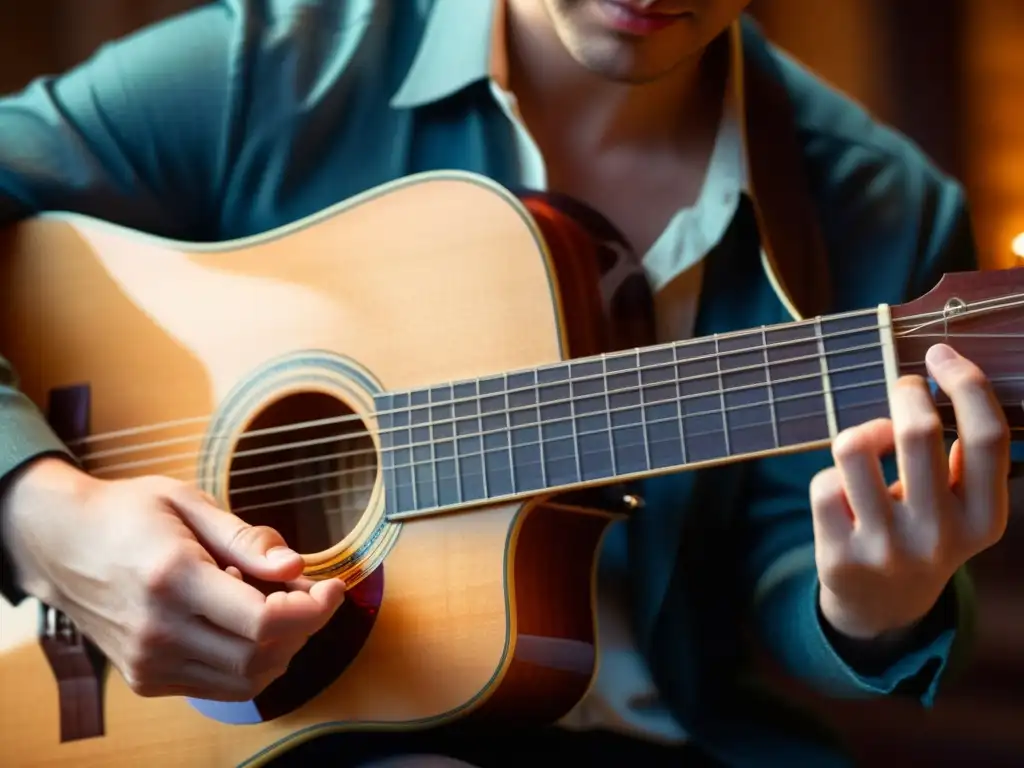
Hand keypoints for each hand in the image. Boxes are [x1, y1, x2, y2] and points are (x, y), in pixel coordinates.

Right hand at [1, 458, 345, 700]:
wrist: (59, 544)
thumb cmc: (128, 513)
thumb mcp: (188, 502)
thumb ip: (245, 538)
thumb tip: (296, 566)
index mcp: (172, 577)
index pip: (263, 621)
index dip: (313, 610)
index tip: (333, 588)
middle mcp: (158, 629)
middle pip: (260, 656)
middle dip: (305, 628)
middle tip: (314, 595)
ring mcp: (148, 661)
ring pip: (244, 679)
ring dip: (282, 649)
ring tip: (282, 607)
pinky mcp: (145, 678)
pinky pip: (218, 685)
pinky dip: (250, 662)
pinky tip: (247, 625)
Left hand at [810, 343, 1009, 639]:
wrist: (883, 606)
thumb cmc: (925, 533)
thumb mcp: (964, 508)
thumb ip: (965, 457)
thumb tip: (943, 376)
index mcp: (983, 520)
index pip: (987, 437)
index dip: (965, 383)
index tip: (940, 354)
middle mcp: (939, 537)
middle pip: (917, 433)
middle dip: (905, 392)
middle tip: (903, 388)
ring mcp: (886, 549)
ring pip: (854, 448)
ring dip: (862, 431)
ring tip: (871, 443)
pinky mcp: (838, 556)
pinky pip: (822, 482)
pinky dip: (832, 476)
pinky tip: (846, 494)